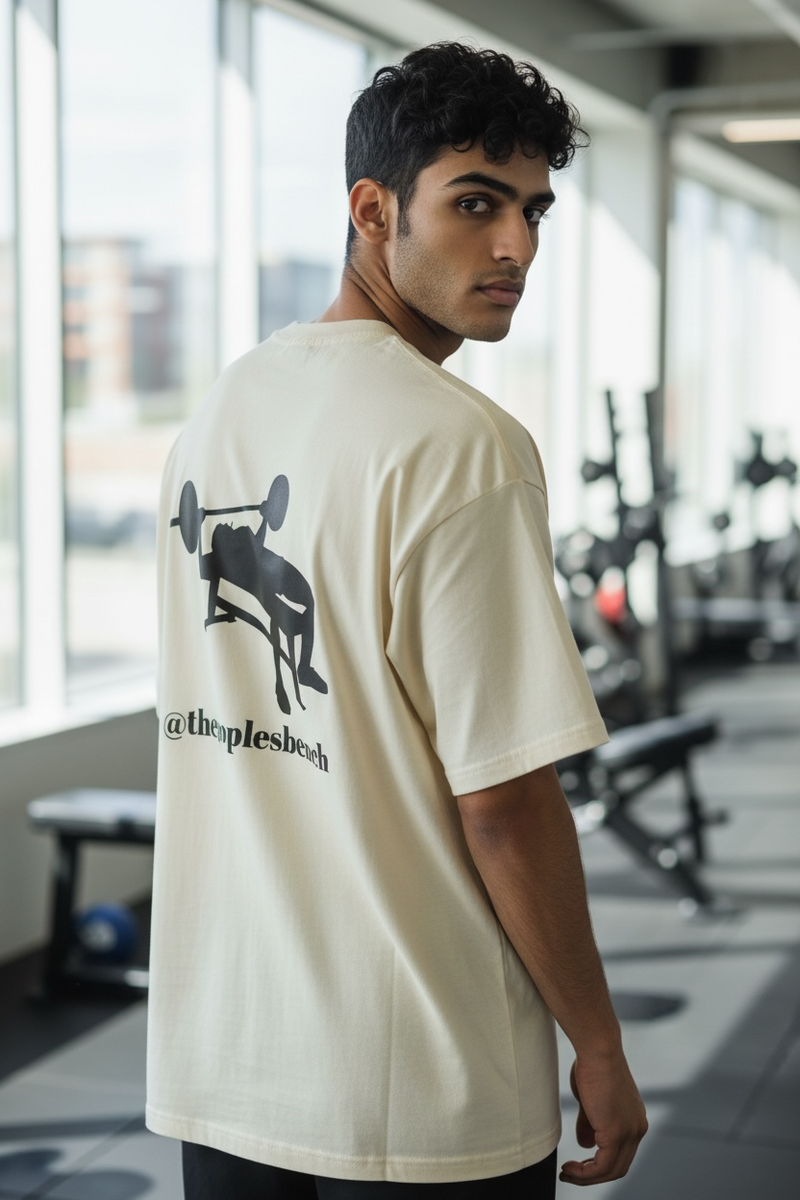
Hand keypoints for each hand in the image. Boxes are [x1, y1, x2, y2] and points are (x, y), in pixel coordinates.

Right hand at [559, 1055, 647, 1185]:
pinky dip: (586, 1173)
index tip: (577, 1164)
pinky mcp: (617, 1132)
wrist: (598, 1049)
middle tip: (569, 1173)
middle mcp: (637, 1128)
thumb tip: (586, 1144)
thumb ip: (591, 1123)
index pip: (620, 1153)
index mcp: (634, 1119)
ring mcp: (630, 1132)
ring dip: (586, 1177)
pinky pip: (603, 1166)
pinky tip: (571, 1168)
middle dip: (592, 1175)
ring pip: (612, 1170)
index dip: (598, 1163)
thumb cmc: (592, 1065)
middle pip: (618, 1167)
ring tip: (567, 1172)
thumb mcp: (591, 1100)